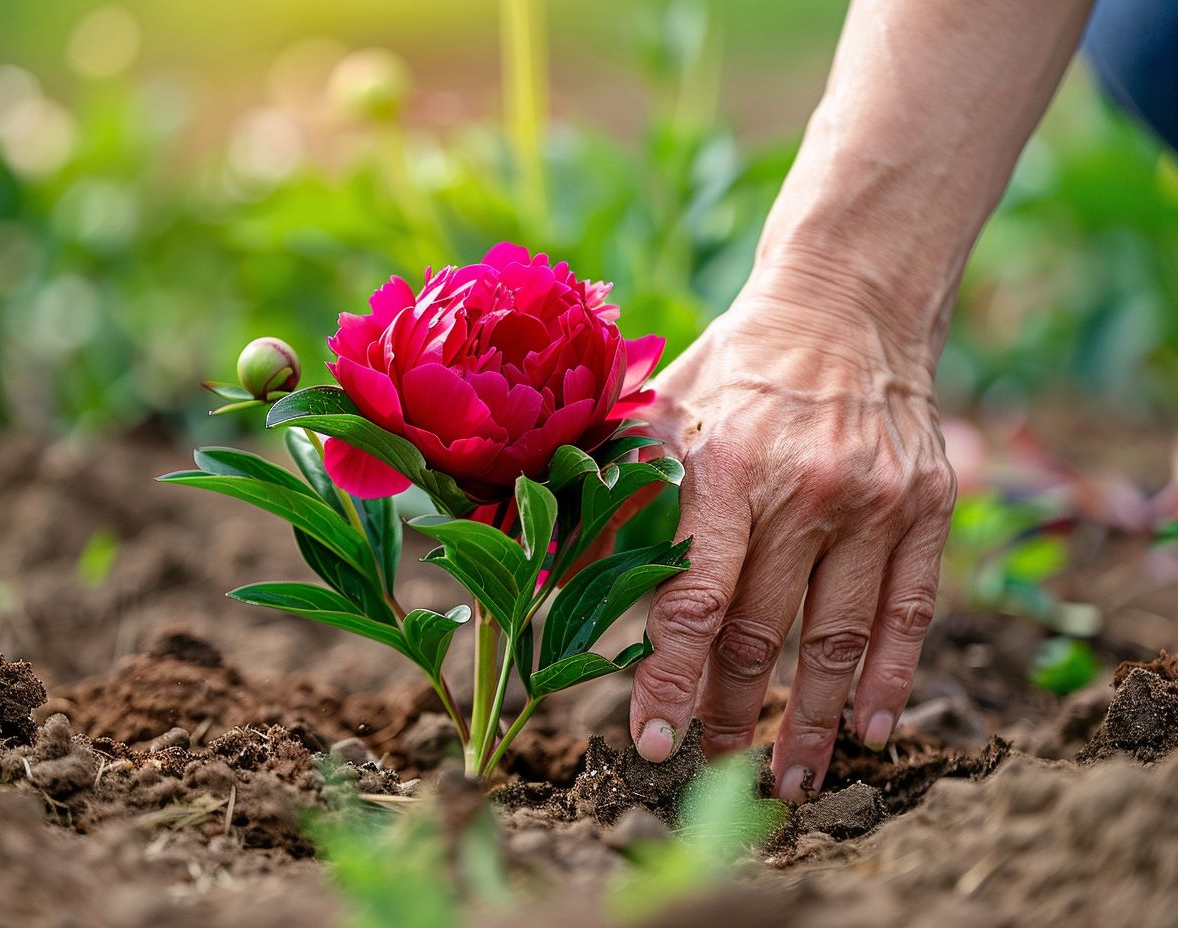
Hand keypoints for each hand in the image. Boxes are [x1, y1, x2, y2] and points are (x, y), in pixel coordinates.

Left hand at [628, 248, 955, 802]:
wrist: (848, 304)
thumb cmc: (737, 369)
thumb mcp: (662, 414)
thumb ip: (616, 498)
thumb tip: (546, 576)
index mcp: (726, 465)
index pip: (694, 596)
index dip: (669, 677)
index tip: (652, 743)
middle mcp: (806, 488)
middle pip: (763, 631)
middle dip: (731, 710)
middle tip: (710, 765)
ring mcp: (875, 501)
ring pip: (837, 639)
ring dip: (810, 721)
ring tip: (791, 782)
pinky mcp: (927, 506)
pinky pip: (910, 612)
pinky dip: (889, 677)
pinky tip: (870, 728)